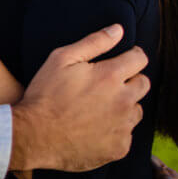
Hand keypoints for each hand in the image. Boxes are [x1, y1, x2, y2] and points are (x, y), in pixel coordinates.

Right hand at [9, 24, 149, 171]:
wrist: (34, 136)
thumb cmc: (45, 94)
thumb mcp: (62, 59)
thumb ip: (94, 42)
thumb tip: (118, 30)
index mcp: (111, 76)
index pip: (140, 59)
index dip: (132, 56)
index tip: (124, 59)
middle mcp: (123, 101)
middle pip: (143, 84)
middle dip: (131, 80)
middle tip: (108, 84)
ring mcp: (122, 126)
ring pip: (136, 111)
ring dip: (124, 106)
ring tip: (100, 107)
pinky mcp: (119, 148)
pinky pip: (126, 134)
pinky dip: (116, 130)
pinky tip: (96, 127)